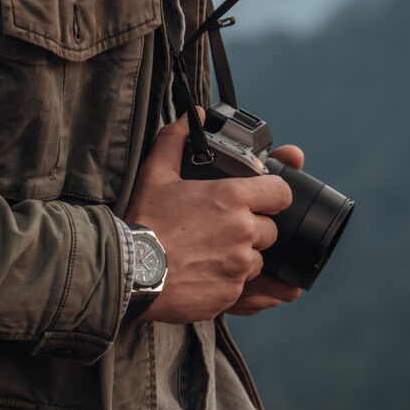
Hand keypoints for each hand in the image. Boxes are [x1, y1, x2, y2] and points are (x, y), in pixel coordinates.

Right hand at [124, 109, 291, 323]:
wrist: (127, 271)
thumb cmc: (143, 222)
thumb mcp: (156, 175)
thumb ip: (176, 140)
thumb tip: (193, 115)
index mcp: (232, 198)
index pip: (281, 192)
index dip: (272, 195)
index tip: (261, 200)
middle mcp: (243, 230)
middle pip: (270, 230)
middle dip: (252, 230)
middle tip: (220, 230)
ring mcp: (239, 265)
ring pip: (257, 260)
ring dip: (241, 258)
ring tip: (208, 254)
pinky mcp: (231, 294)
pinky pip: (241, 287)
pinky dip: (227, 282)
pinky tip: (202, 274)